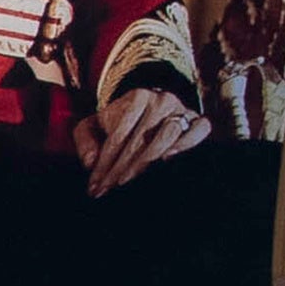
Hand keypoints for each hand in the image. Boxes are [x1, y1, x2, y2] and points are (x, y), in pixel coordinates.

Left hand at [77, 82, 207, 198]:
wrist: (147, 112)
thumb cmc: (117, 123)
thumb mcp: (94, 126)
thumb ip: (84, 141)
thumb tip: (91, 162)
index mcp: (136, 97)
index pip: (119, 134)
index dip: (105, 163)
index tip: (96, 185)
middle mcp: (162, 100)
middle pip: (140, 139)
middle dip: (120, 168)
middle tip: (108, 188)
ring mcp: (182, 110)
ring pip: (167, 135)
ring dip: (147, 160)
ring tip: (128, 179)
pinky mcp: (198, 120)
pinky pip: (200, 130)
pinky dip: (187, 143)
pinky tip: (167, 158)